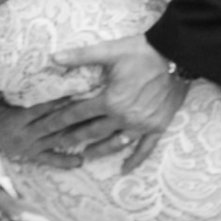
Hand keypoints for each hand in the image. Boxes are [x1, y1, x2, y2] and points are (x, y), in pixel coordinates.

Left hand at [0, 40, 185, 175]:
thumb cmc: (141, 52)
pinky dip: (134, 160)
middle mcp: (123, 117)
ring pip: (114, 144)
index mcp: (110, 100)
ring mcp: (141, 125)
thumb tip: (53, 57)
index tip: (43, 128)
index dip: (58, 121)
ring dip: (98, 151)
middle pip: (92, 132)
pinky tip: (125, 170)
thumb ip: (80, 56)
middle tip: (56, 145)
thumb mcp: (109, 51)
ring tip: (83, 156)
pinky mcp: (157, 127)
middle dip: (72, 138)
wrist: (176, 56)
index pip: (77, 114)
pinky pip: (144, 149)